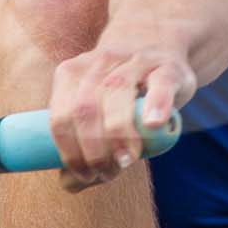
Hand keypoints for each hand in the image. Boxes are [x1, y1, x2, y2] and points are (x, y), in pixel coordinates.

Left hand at [46, 39, 194, 190]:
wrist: (159, 41)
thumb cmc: (123, 90)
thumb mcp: (98, 110)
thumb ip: (84, 144)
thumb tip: (68, 185)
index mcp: (73, 73)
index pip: (60, 116)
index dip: (70, 152)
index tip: (84, 175)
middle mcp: (99, 62)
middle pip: (85, 107)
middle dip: (93, 149)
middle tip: (107, 173)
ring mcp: (134, 60)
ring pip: (116, 92)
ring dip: (118, 134)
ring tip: (125, 162)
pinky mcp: (167, 66)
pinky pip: (159, 83)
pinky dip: (155, 103)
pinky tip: (153, 124)